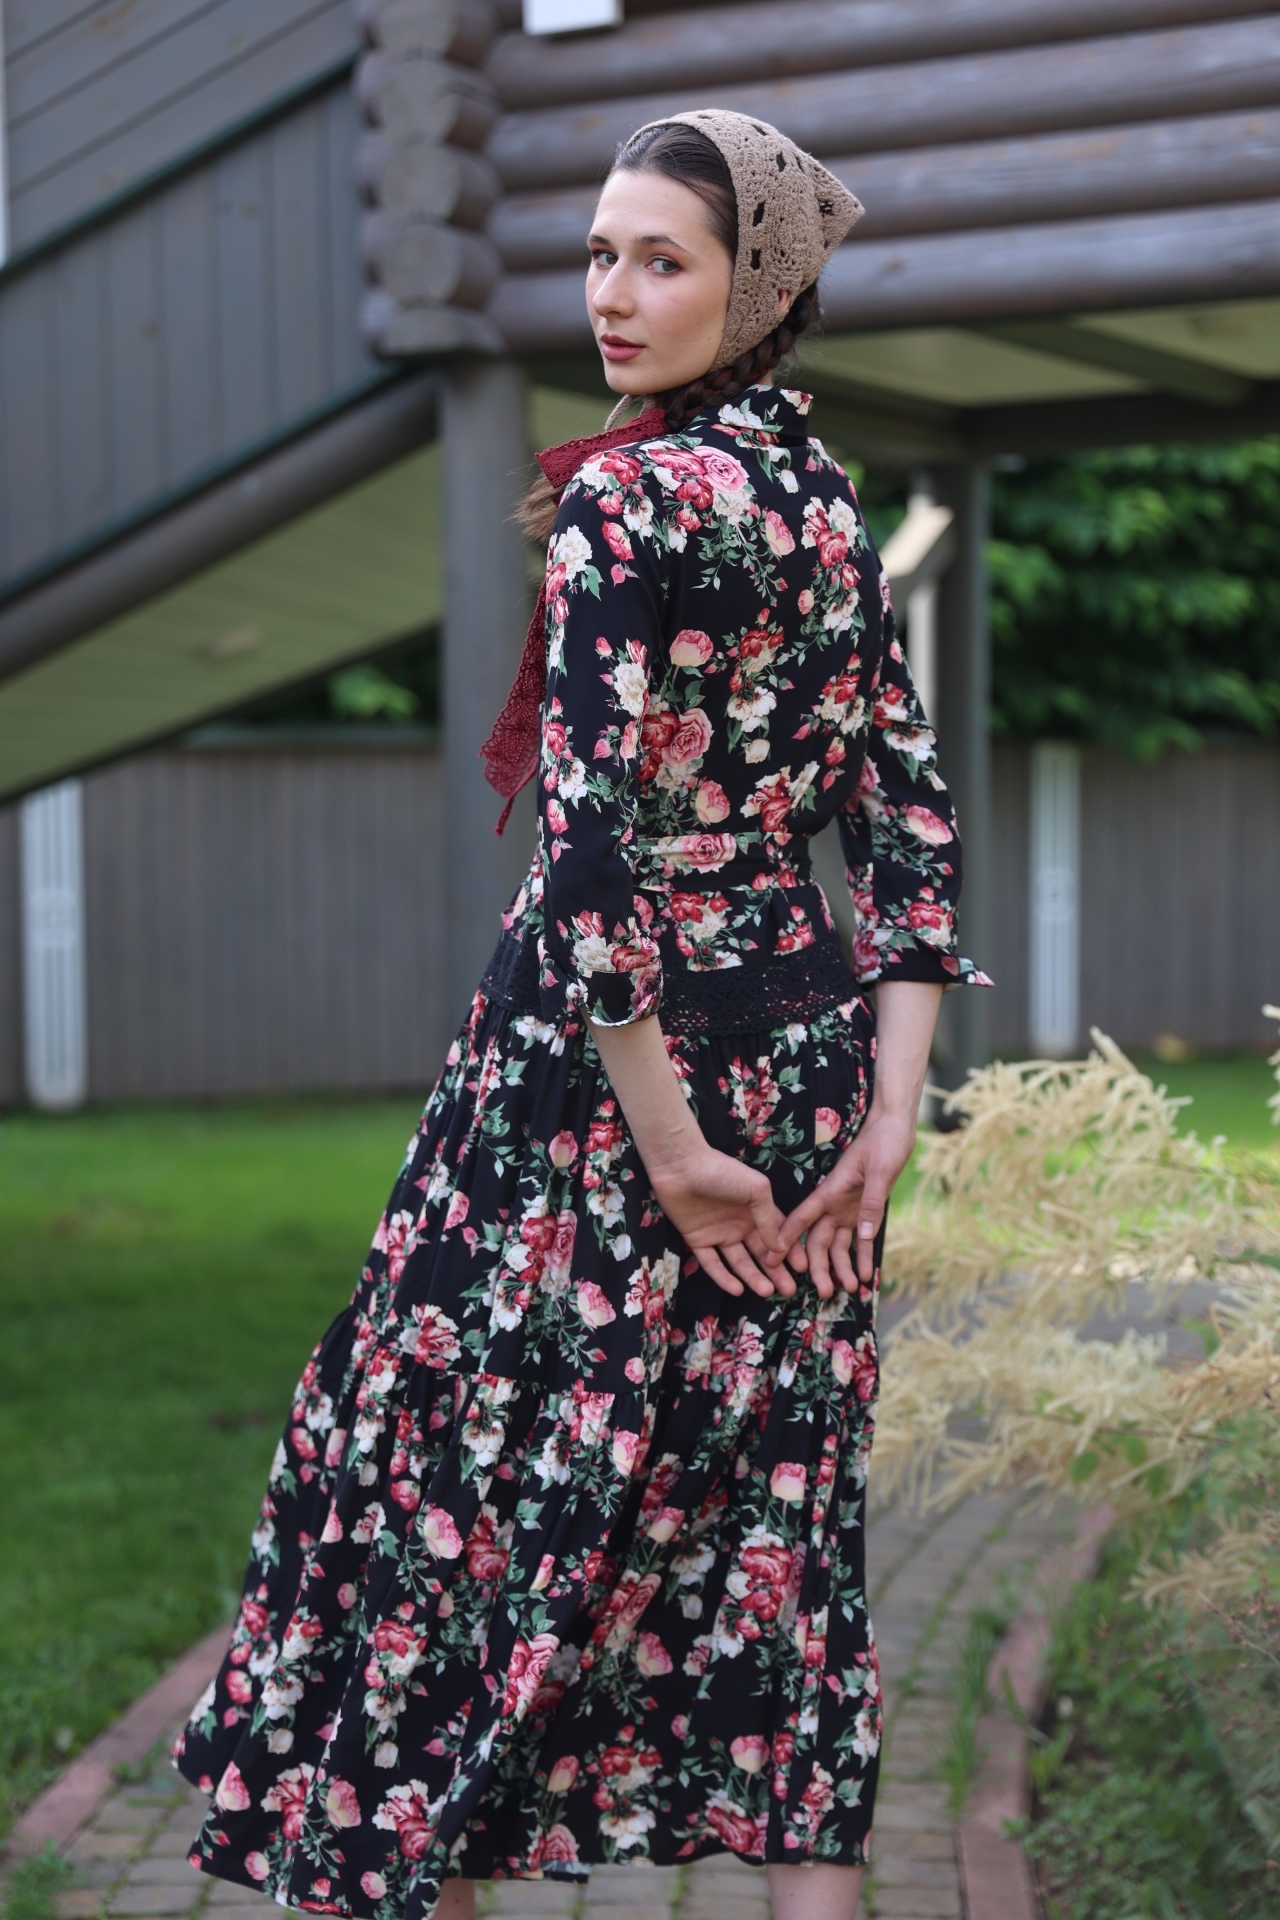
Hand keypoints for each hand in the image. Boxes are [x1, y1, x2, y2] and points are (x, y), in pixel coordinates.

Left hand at [650, 1146, 794, 1299]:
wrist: (682, 1166)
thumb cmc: (723, 1172)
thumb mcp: (757, 1190)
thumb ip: (769, 1219)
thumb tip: (780, 1248)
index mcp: (756, 1210)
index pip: (778, 1235)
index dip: (790, 1252)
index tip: (802, 1269)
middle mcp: (740, 1224)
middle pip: (761, 1253)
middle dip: (776, 1272)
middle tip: (789, 1290)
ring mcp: (719, 1234)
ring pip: (739, 1262)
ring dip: (753, 1277)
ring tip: (767, 1292)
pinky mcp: (698, 1240)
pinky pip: (712, 1263)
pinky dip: (724, 1278)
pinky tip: (738, 1290)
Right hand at [772, 1106, 916, 1297]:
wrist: (895, 1127)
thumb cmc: (884, 1142)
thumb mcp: (880, 1170)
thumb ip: (871, 1202)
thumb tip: (862, 1235)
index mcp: (831, 1190)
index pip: (802, 1217)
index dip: (786, 1238)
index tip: (771, 1259)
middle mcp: (835, 1203)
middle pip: (819, 1240)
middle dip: (818, 1267)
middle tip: (823, 1292)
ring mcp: (849, 1208)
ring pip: (838, 1245)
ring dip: (842, 1267)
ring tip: (850, 1289)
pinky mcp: (865, 1210)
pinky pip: (862, 1239)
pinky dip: (863, 1258)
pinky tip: (865, 1276)